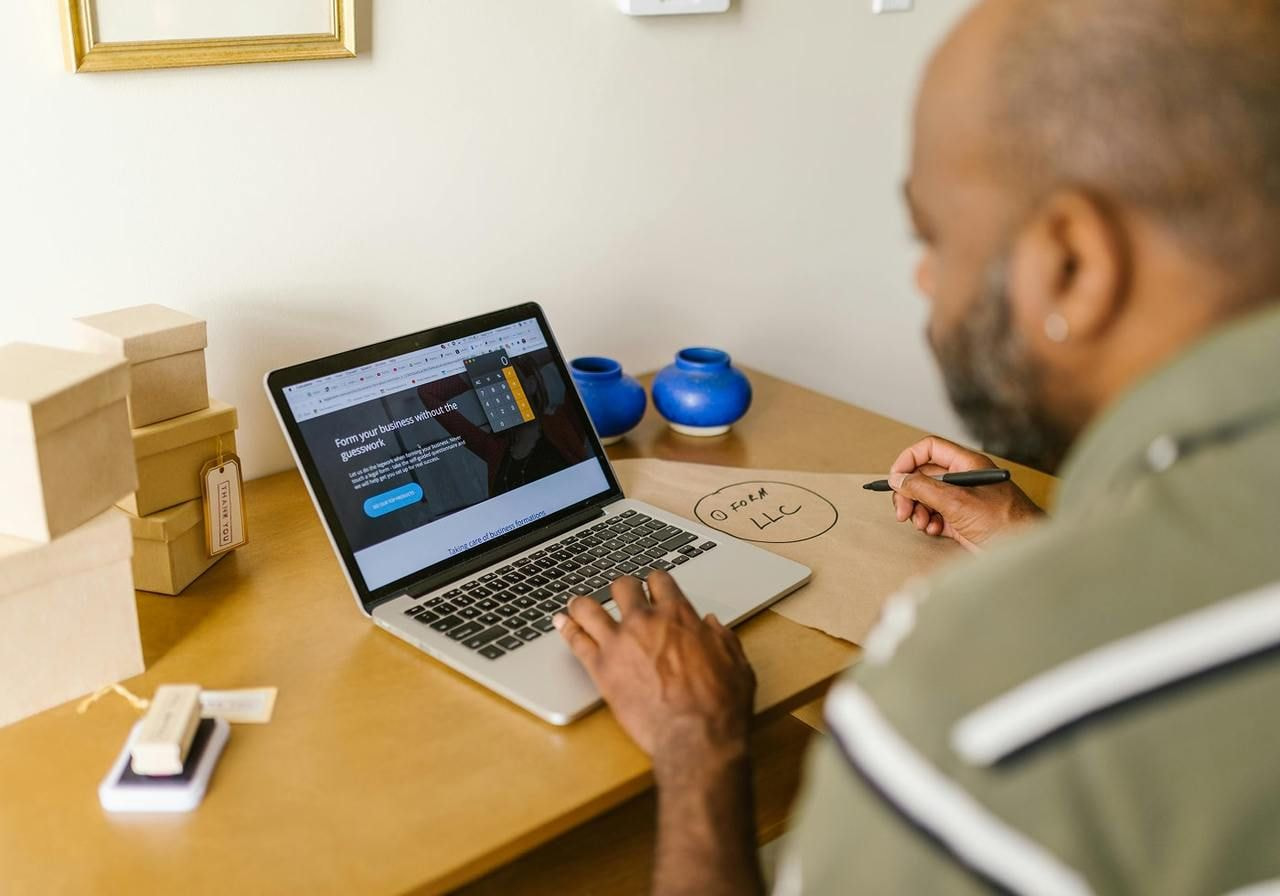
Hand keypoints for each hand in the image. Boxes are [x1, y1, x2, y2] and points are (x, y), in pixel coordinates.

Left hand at [553, 571, 755, 781]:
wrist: (695, 737)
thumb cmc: (719, 705)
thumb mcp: (736, 664)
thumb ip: (722, 639)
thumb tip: (712, 625)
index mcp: (679, 616)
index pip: (659, 581)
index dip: (655, 582)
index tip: (652, 587)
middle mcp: (645, 622)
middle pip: (622, 587)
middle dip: (622, 589)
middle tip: (620, 596)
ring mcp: (619, 643)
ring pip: (589, 607)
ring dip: (584, 604)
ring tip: (579, 604)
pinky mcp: (601, 668)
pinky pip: (576, 640)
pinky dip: (566, 628)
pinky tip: (561, 623)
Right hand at [889, 436, 1042, 551]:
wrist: (1027, 551)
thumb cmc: (1007, 522)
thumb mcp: (958, 502)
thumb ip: (924, 488)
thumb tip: (898, 479)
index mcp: (967, 464)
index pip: (930, 449)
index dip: (909, 460)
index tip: (895, 478)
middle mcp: (963, 479)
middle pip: (923, 476)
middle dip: (909, 492)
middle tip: (902, 511)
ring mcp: (962, 500)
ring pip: (926, 497)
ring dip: (917, 510)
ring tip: (921, 523)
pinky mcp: (961, 520)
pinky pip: (934, 515)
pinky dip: (928, 522)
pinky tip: (934, 530)